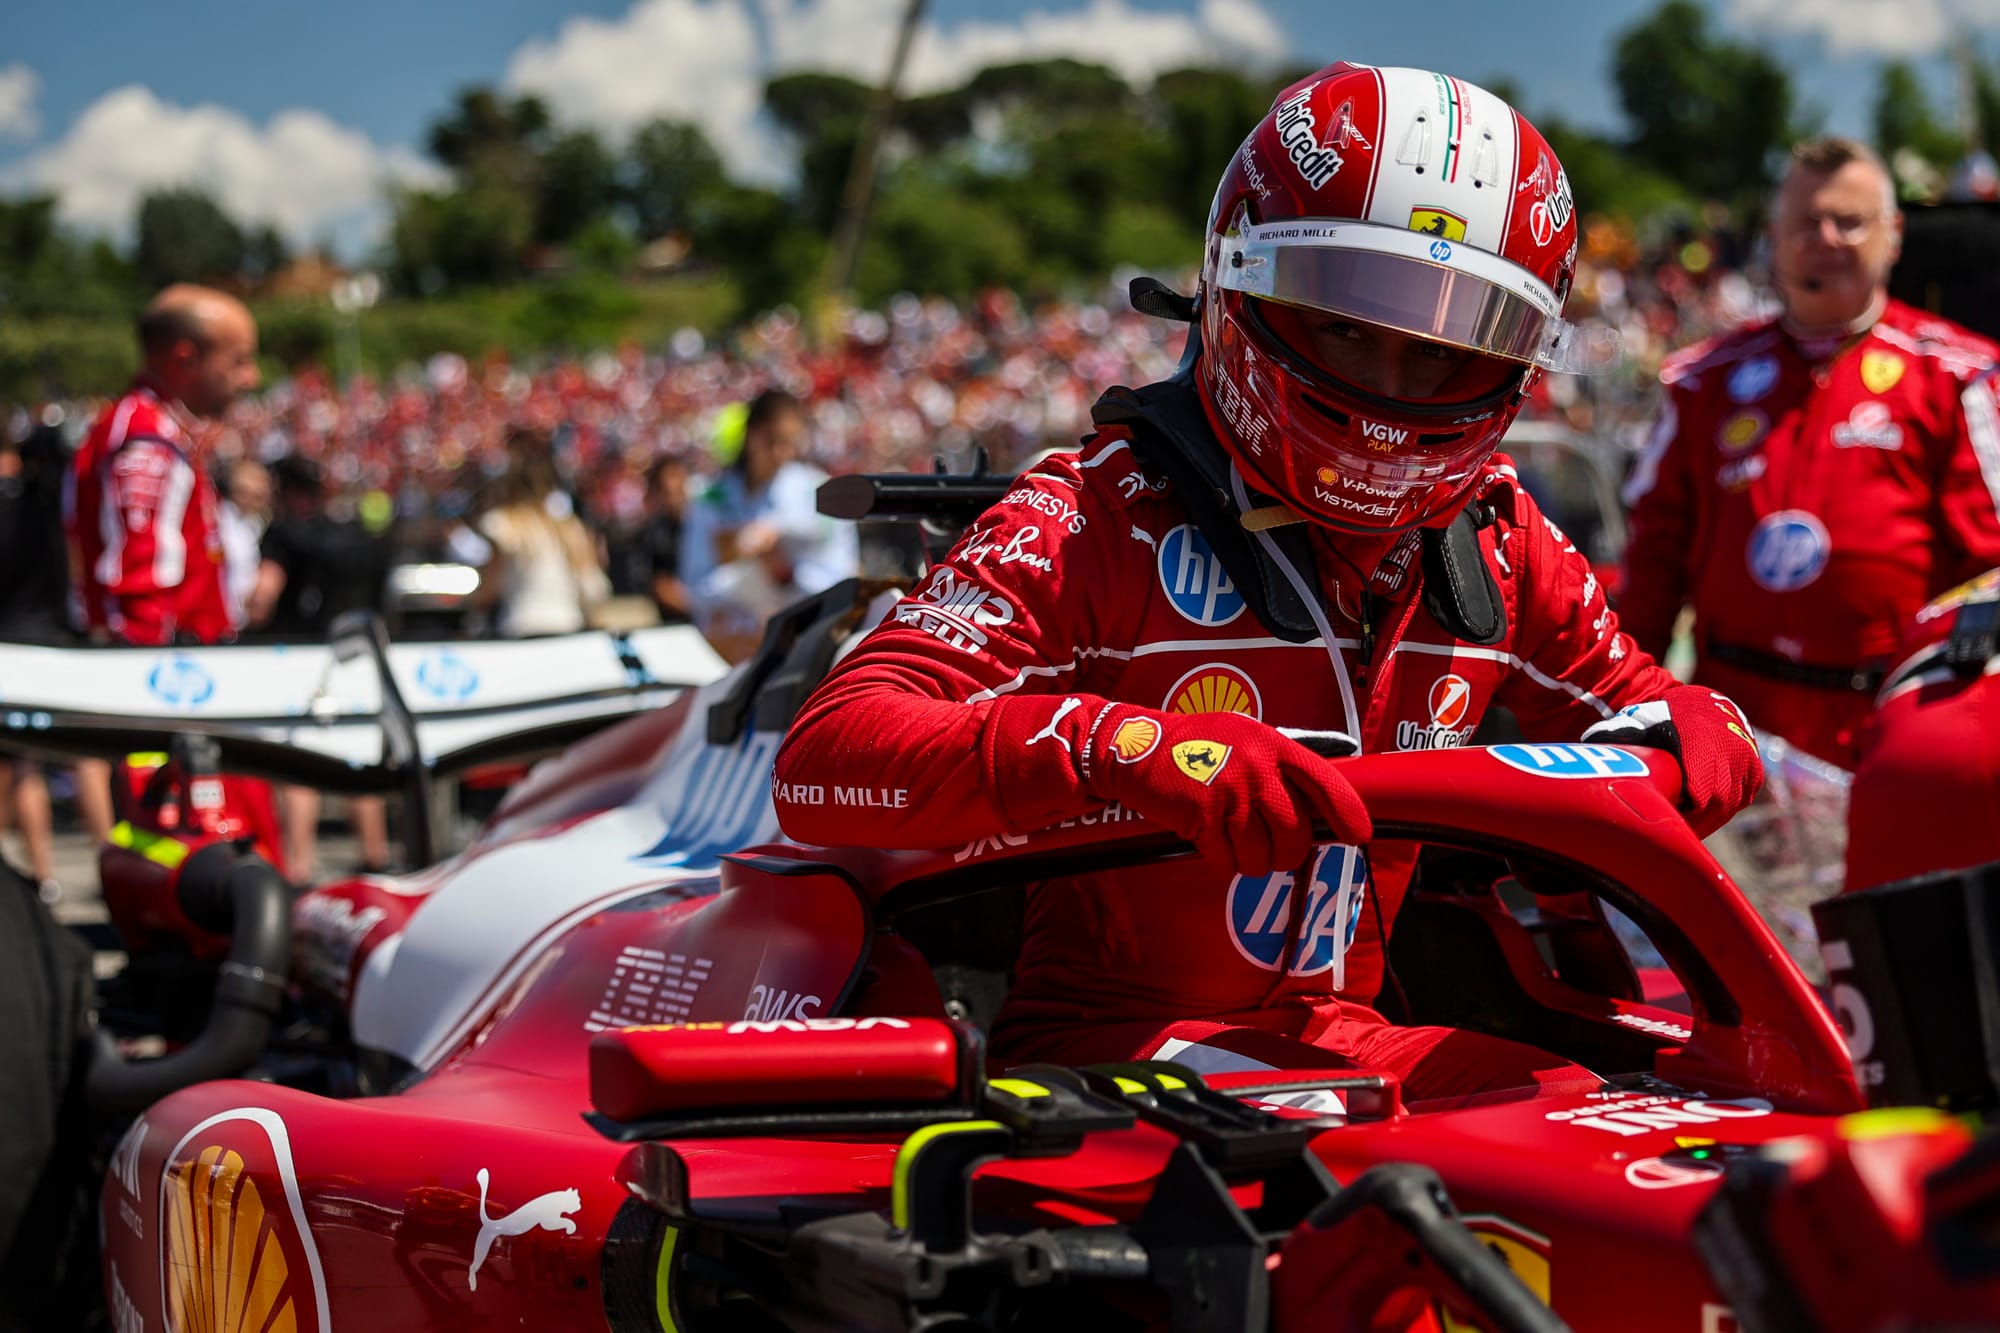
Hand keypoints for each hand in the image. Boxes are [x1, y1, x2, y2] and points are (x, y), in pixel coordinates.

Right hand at [1079, 704, 1371, 873]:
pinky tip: (1210, 846)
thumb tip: (1315, 809)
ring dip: (1251, 863)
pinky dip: (1221, 863)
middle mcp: (1257, 769)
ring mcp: (1229, 793)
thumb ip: (1277, 766)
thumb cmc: (1195, 745)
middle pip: (1295, 833)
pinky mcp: (1201, 817)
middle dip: (1286, 855)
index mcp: (1272, 745)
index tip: (1358, 835)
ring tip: (1235, 846)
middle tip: (1274, 854)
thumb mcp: (1244, 737)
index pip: (1324, 782)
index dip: (1347, 813)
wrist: (1137, 746)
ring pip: (1261, 856)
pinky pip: (1226, 863)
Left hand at [1581, 687, 1763, 835]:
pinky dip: (1719, 811)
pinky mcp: (1755, 775)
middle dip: (1694, 823)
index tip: (1665, 822)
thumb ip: (1616, 736)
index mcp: (1704, 744)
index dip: (1685, 818)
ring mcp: (1748, 765)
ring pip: (1728, 808)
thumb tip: (1584, 746)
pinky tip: (1699, 814)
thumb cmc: (1662, 719)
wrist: (1705, 705)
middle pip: (1716, 808)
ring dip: (1706, 820)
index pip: (1703, 798)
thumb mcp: (1638, 724)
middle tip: (1671, 832)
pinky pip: (1738, 803)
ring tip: (1682, 824)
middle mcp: (1732, 754)